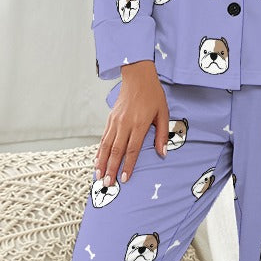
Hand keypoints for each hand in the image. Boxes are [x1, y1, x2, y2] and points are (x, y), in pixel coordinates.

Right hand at [94, 60, 168, 184]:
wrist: (138, 76)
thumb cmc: (153, 94)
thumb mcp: (163, 113)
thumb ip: (162, 135)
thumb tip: (162, 154)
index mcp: (139, 124)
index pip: (132, 149)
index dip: (127, 165)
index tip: (124, 179)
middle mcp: (125, 124)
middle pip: (116, 150)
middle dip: (111, 169)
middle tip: (107, 184)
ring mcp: (115, 121)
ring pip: (106, 145)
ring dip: (102, 162)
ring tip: (98, 176)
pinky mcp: (110, 118)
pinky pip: (103, 137)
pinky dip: (99, 150)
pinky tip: (97, 160)